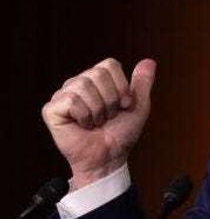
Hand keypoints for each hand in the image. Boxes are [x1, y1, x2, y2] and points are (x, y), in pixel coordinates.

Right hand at [41, 58, 155, 187]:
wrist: (109, 157)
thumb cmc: (121, 134)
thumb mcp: (139, 107)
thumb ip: (142, 83)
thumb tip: (149, 61)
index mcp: (96, 80)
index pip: (109, 65)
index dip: (122, 87)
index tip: (124, 105)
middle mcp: (78, 83)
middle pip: (97, 74)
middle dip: (111, 100)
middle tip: (108, 116)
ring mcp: (63, 95)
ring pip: (84, 86)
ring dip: (99, 110)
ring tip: (96, 122)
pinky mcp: (52, 109)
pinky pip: (72, 100)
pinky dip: (85, 116)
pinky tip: (83, 125)